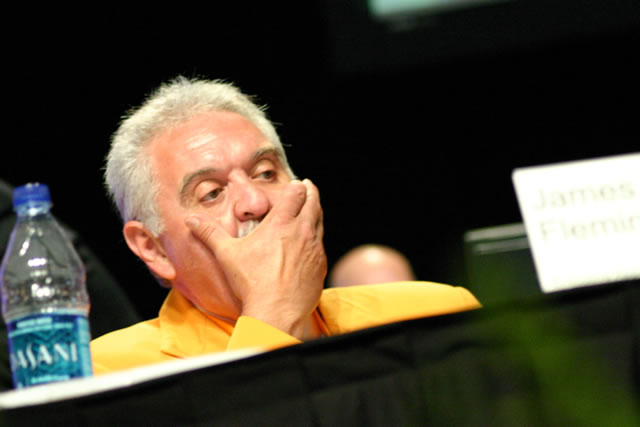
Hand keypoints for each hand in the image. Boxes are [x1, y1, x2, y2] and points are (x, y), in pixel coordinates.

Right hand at [185, 179, 326, 339]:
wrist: (277, 311)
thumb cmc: (252, 282)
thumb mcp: (227, 254)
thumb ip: (209, 233)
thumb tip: (191, 219)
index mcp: (281, 223)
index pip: (295, 194)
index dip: (297, 187)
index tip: (297, 184)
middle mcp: (302, 231)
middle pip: (313, 203)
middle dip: (311, 192)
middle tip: (309, 187)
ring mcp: (314, 248)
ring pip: (320, 222)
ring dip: (317, 211)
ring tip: (313, 207)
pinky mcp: (320, 265)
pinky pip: (321, 245)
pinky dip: (317, 237)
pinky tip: (312, 241)